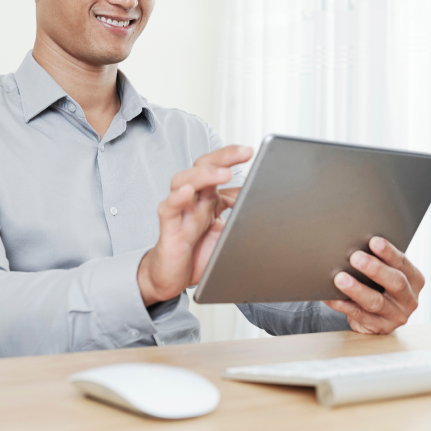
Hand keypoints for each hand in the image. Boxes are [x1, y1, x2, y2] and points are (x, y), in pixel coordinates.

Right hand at [137, 145, 251, 305]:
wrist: (172, 278)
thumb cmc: (198, 253)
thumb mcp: (227, 233)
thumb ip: (241, 217)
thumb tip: (262, 204)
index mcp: (208, 198)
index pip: (219, 169)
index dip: (233, 159)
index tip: (251, 152)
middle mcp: (194, 199)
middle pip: (203, 167)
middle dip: (223, 157)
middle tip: (243, 152)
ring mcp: (180, 211)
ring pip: (183, 181)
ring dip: (203, 175)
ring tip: (223, 173)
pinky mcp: (169, 227)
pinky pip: (169, 208)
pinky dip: (177, 198)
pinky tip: (186, 192)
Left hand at [324, 236, 424, 333]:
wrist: (376, 316)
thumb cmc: (378, 286)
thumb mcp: (385, 274)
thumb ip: (378, 261)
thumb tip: (354, 246)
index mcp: (414, 280)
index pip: (402, 263)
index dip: (389, 252)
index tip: (373, 241)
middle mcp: (409, 299)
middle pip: (395, 282)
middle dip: (374, 269)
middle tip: (355, 257)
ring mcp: (396, 316)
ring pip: (376, 302)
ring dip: (356, 289)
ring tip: (340, 279)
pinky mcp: (380, 328)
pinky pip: (359, 316)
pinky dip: (343, 305)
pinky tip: (331, 297)